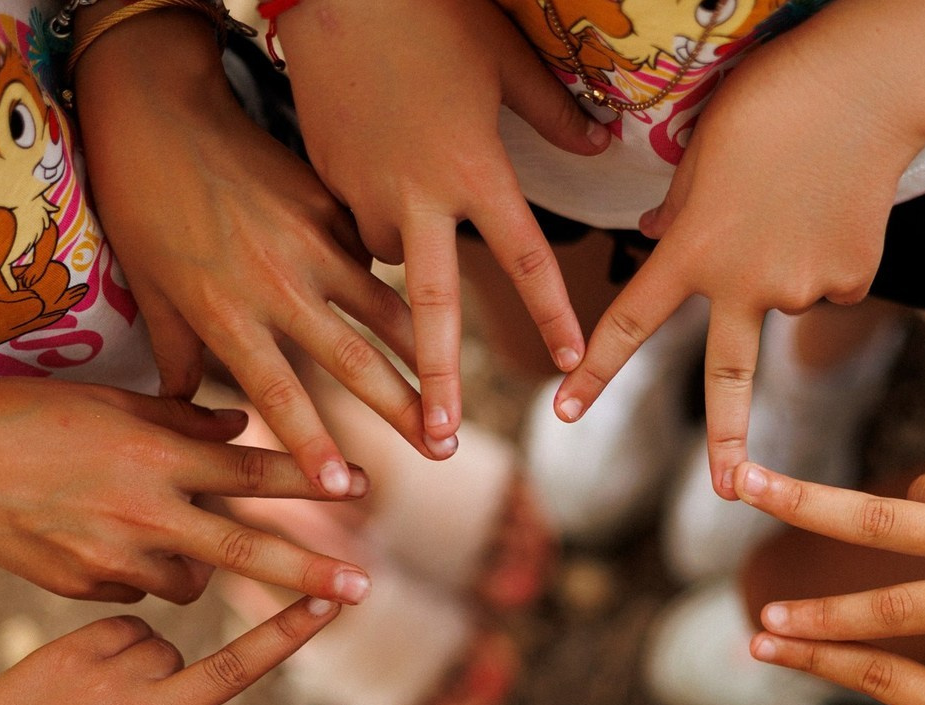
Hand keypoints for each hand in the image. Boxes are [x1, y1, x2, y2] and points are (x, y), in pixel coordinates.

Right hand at [0, 380, 372, 603]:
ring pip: (193, 583)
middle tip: (360, 590)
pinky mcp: (86, 590)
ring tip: (173, 535)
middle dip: (309, 574)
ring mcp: (113, 558)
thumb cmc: (18, 418)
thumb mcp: (104, 402)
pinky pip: (140, 592)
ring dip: (203, 566)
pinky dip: (144, 575)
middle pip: (247, 550)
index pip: (254, 471)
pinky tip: (111, 545)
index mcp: (153, 453)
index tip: (363, 487)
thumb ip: (180, 420)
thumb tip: (243, 427)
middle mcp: (143, 510)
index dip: (313, 479)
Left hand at [74, 16, 425, 489]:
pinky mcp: (331, 209)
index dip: (314, 444)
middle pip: (353, 360)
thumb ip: (178, 362)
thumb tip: (184, 418)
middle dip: (402, 410)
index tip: (346, 487)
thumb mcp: (154, 293)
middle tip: (441, 450)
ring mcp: (311, 242)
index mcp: (226, 313)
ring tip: (455, 398)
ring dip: (426, 358)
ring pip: (384, 310)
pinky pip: (374, 259)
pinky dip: (399, 291)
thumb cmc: (143, 208)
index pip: (280, 393)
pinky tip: (427, 322)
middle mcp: (276, 284)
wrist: (159, 110)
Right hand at [278, 0, 609, 439]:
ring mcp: (363, 193)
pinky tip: (365, 188)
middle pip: (433, 307)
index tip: (572, 365)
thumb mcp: (503, 57)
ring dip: (404, 266)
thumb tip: (602, 143)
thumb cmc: (428, 10)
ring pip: (389, 263)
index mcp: (473, 170)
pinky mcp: (322, 181)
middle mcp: (419, 197)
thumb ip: (556, 112)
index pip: (524, 256)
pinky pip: (349, 225)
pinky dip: (363, 223)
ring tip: (404, 230)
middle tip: (438, 443)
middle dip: (436, 381)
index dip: (551, 312)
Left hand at [553, 25, 922, 498]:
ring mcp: (803, 288)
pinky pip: (831, 280)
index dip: (595, 373)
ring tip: (800, 193)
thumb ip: (679, 211)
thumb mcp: (701, 151)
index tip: (563, 412)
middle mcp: (746, 284)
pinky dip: (829, 255)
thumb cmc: (771, 100)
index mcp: (693, 252)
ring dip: (785, 263)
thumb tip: (655, 235)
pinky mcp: (853, 279)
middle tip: (729, 492)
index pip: (629, 323)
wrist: (870, 81)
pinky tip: (836, 208)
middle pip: (729, 380)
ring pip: (784, 296)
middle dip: (727, 443)